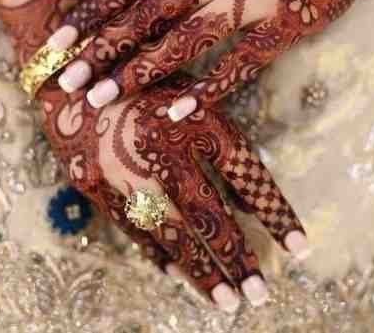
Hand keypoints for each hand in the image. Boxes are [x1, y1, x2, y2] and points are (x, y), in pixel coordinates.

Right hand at [40, 73, 307, 311]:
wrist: (71, 72)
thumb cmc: (140, 81)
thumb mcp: (186, 95)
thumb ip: (216, 139)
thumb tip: (247, 202)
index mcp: (194, 117)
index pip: (247, 175)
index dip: (276, 214)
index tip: (302, 251)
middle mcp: (163, 146)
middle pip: (209, 215)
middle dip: (237, 258)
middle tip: (261, 295)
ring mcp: (125, 168)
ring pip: (171, 232)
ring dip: (202, 271)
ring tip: (228, 302)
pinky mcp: (94, 182)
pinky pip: (133, 228)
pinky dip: (160, 254)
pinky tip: (179, 274)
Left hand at [49, 0, 359, 119]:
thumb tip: (123, 3)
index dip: (92, 13)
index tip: (58, 42)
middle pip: (146, 15)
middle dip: (102, 50)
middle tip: (68, 81)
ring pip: (182, 42)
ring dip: (139, 72)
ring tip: (102, 98)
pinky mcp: (279, 26)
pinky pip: (237, 65)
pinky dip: (205, 90)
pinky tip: (174, 111)